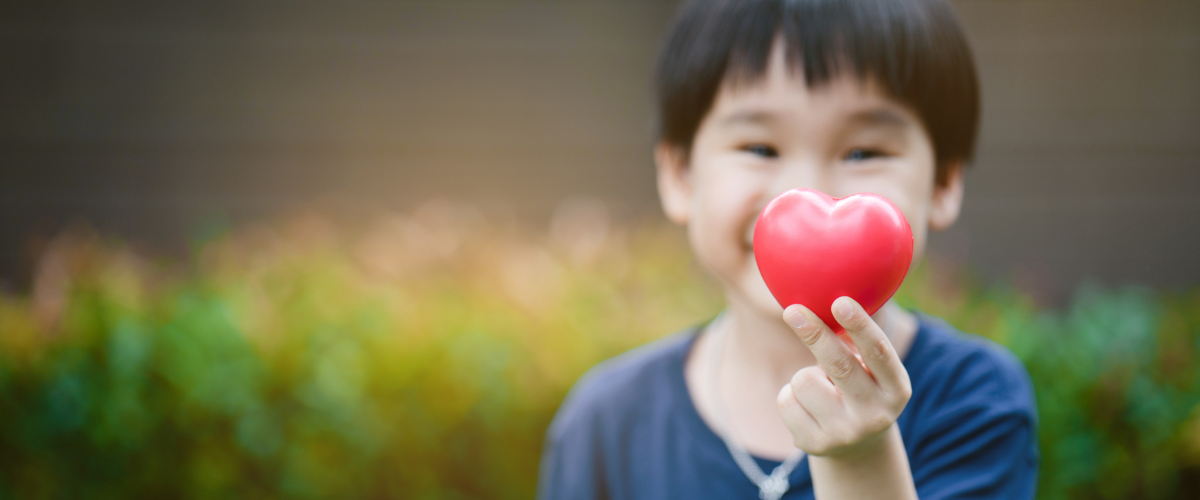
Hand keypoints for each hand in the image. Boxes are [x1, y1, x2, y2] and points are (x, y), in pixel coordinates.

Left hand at [775, 297, 912, 457]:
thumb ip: (854, 339)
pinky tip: (807, 408)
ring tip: (819, 388)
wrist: (854, 447)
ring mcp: (845, 433)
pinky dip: (790, 396)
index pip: (879, 352)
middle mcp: (876, 414)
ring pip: (803, 381)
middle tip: (792, 310)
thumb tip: (825, 290)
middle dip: (814, 334)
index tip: (840, 301)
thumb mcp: (869, 369)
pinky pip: (786, 401)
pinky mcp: (815, 445)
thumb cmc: (859, 388)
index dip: (860, 325)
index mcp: (896, 388)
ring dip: (803, 376)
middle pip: (839, 365)